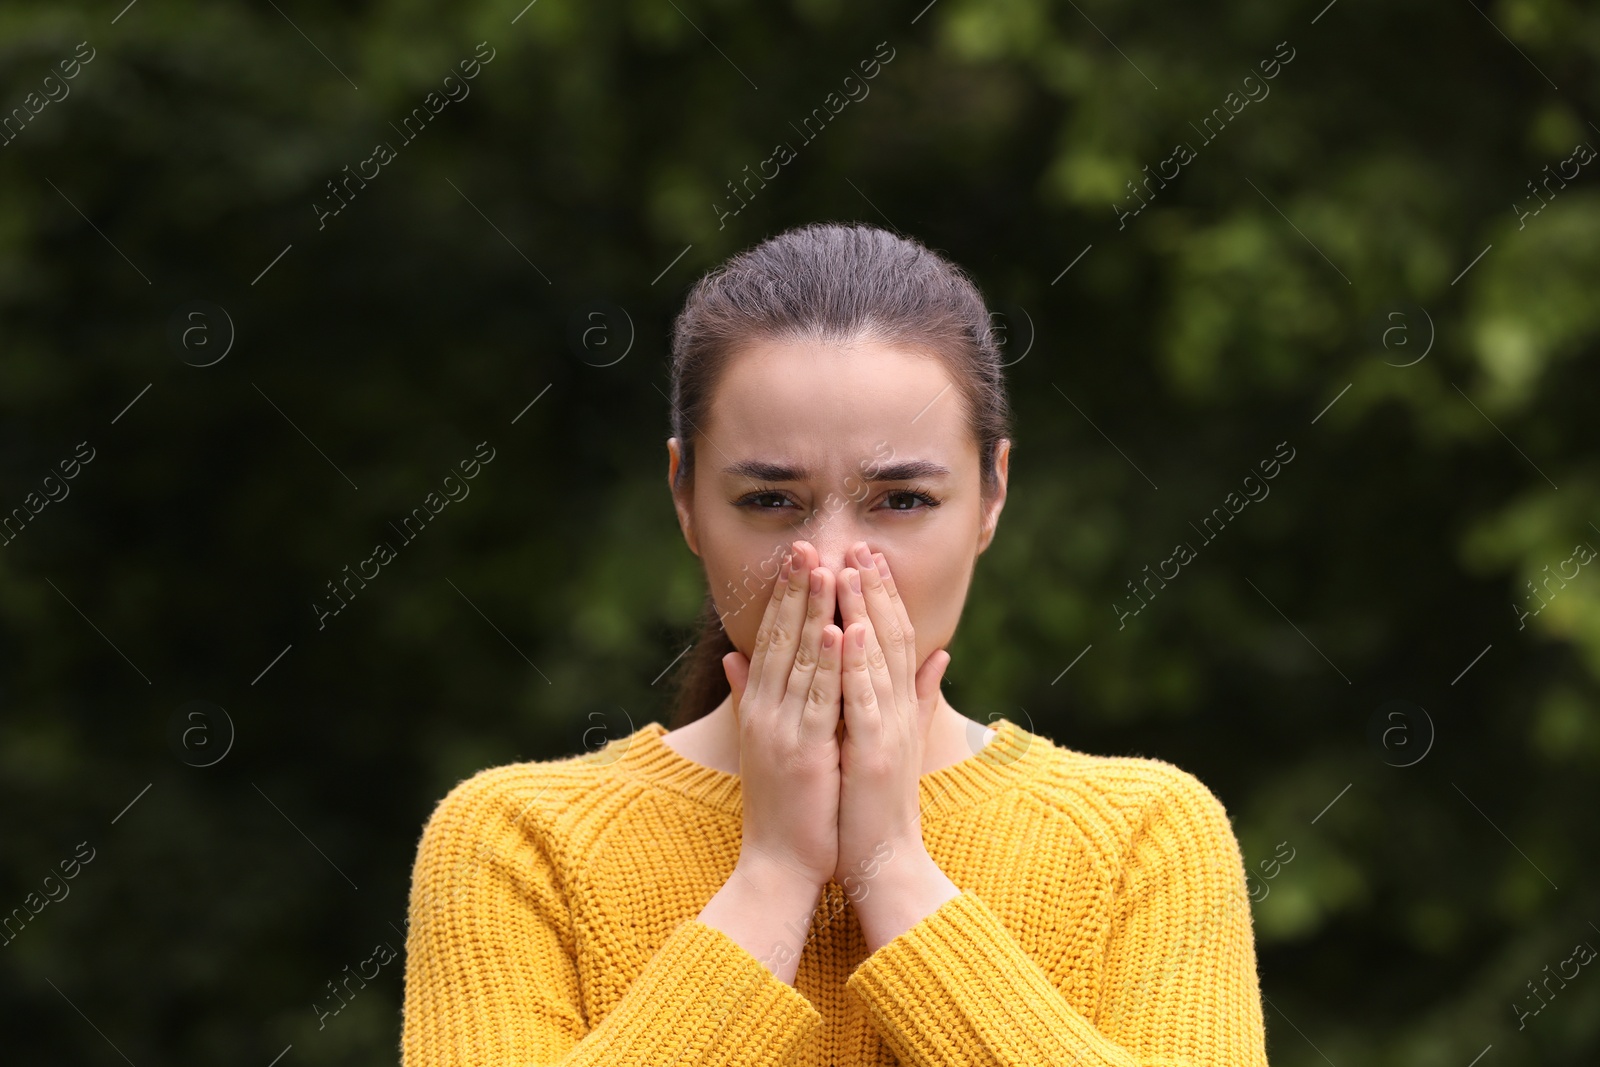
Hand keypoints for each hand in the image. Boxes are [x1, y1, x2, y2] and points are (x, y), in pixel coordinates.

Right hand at [721, 540, 844, 889]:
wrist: (776, 865)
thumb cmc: (778, 807)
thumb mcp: (760, 741)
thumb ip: (747, 695)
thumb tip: (732, 655)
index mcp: (758, 706)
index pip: (770, 639)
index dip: (784, 596)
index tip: (799, 556)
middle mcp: (765, 711)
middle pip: (780, 638)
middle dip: (796, 589)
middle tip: (806, 543)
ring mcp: (783, 730)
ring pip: (800, 660)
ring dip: (813, 612)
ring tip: (825, 568)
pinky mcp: (805, 753)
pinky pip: (820, 701)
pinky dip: (829, 664)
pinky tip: (839, 631)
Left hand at [833, 541, 949, 895]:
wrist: (885, 865)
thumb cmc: (877, 808)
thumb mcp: (895, 742)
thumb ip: (916, 698)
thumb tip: (940, 656)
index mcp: (898, 708)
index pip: (894, 639)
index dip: (882, 596)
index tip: (867, 556)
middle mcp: (899, 712)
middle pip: (891, 637)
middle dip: (875, 589)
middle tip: (861, 544)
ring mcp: (889, 731)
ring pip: (879, 658)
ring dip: (867, 610)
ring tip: (852, 569)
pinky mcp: (875, 754)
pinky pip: (866, 700)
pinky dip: (860, 663)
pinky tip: (851, 629)